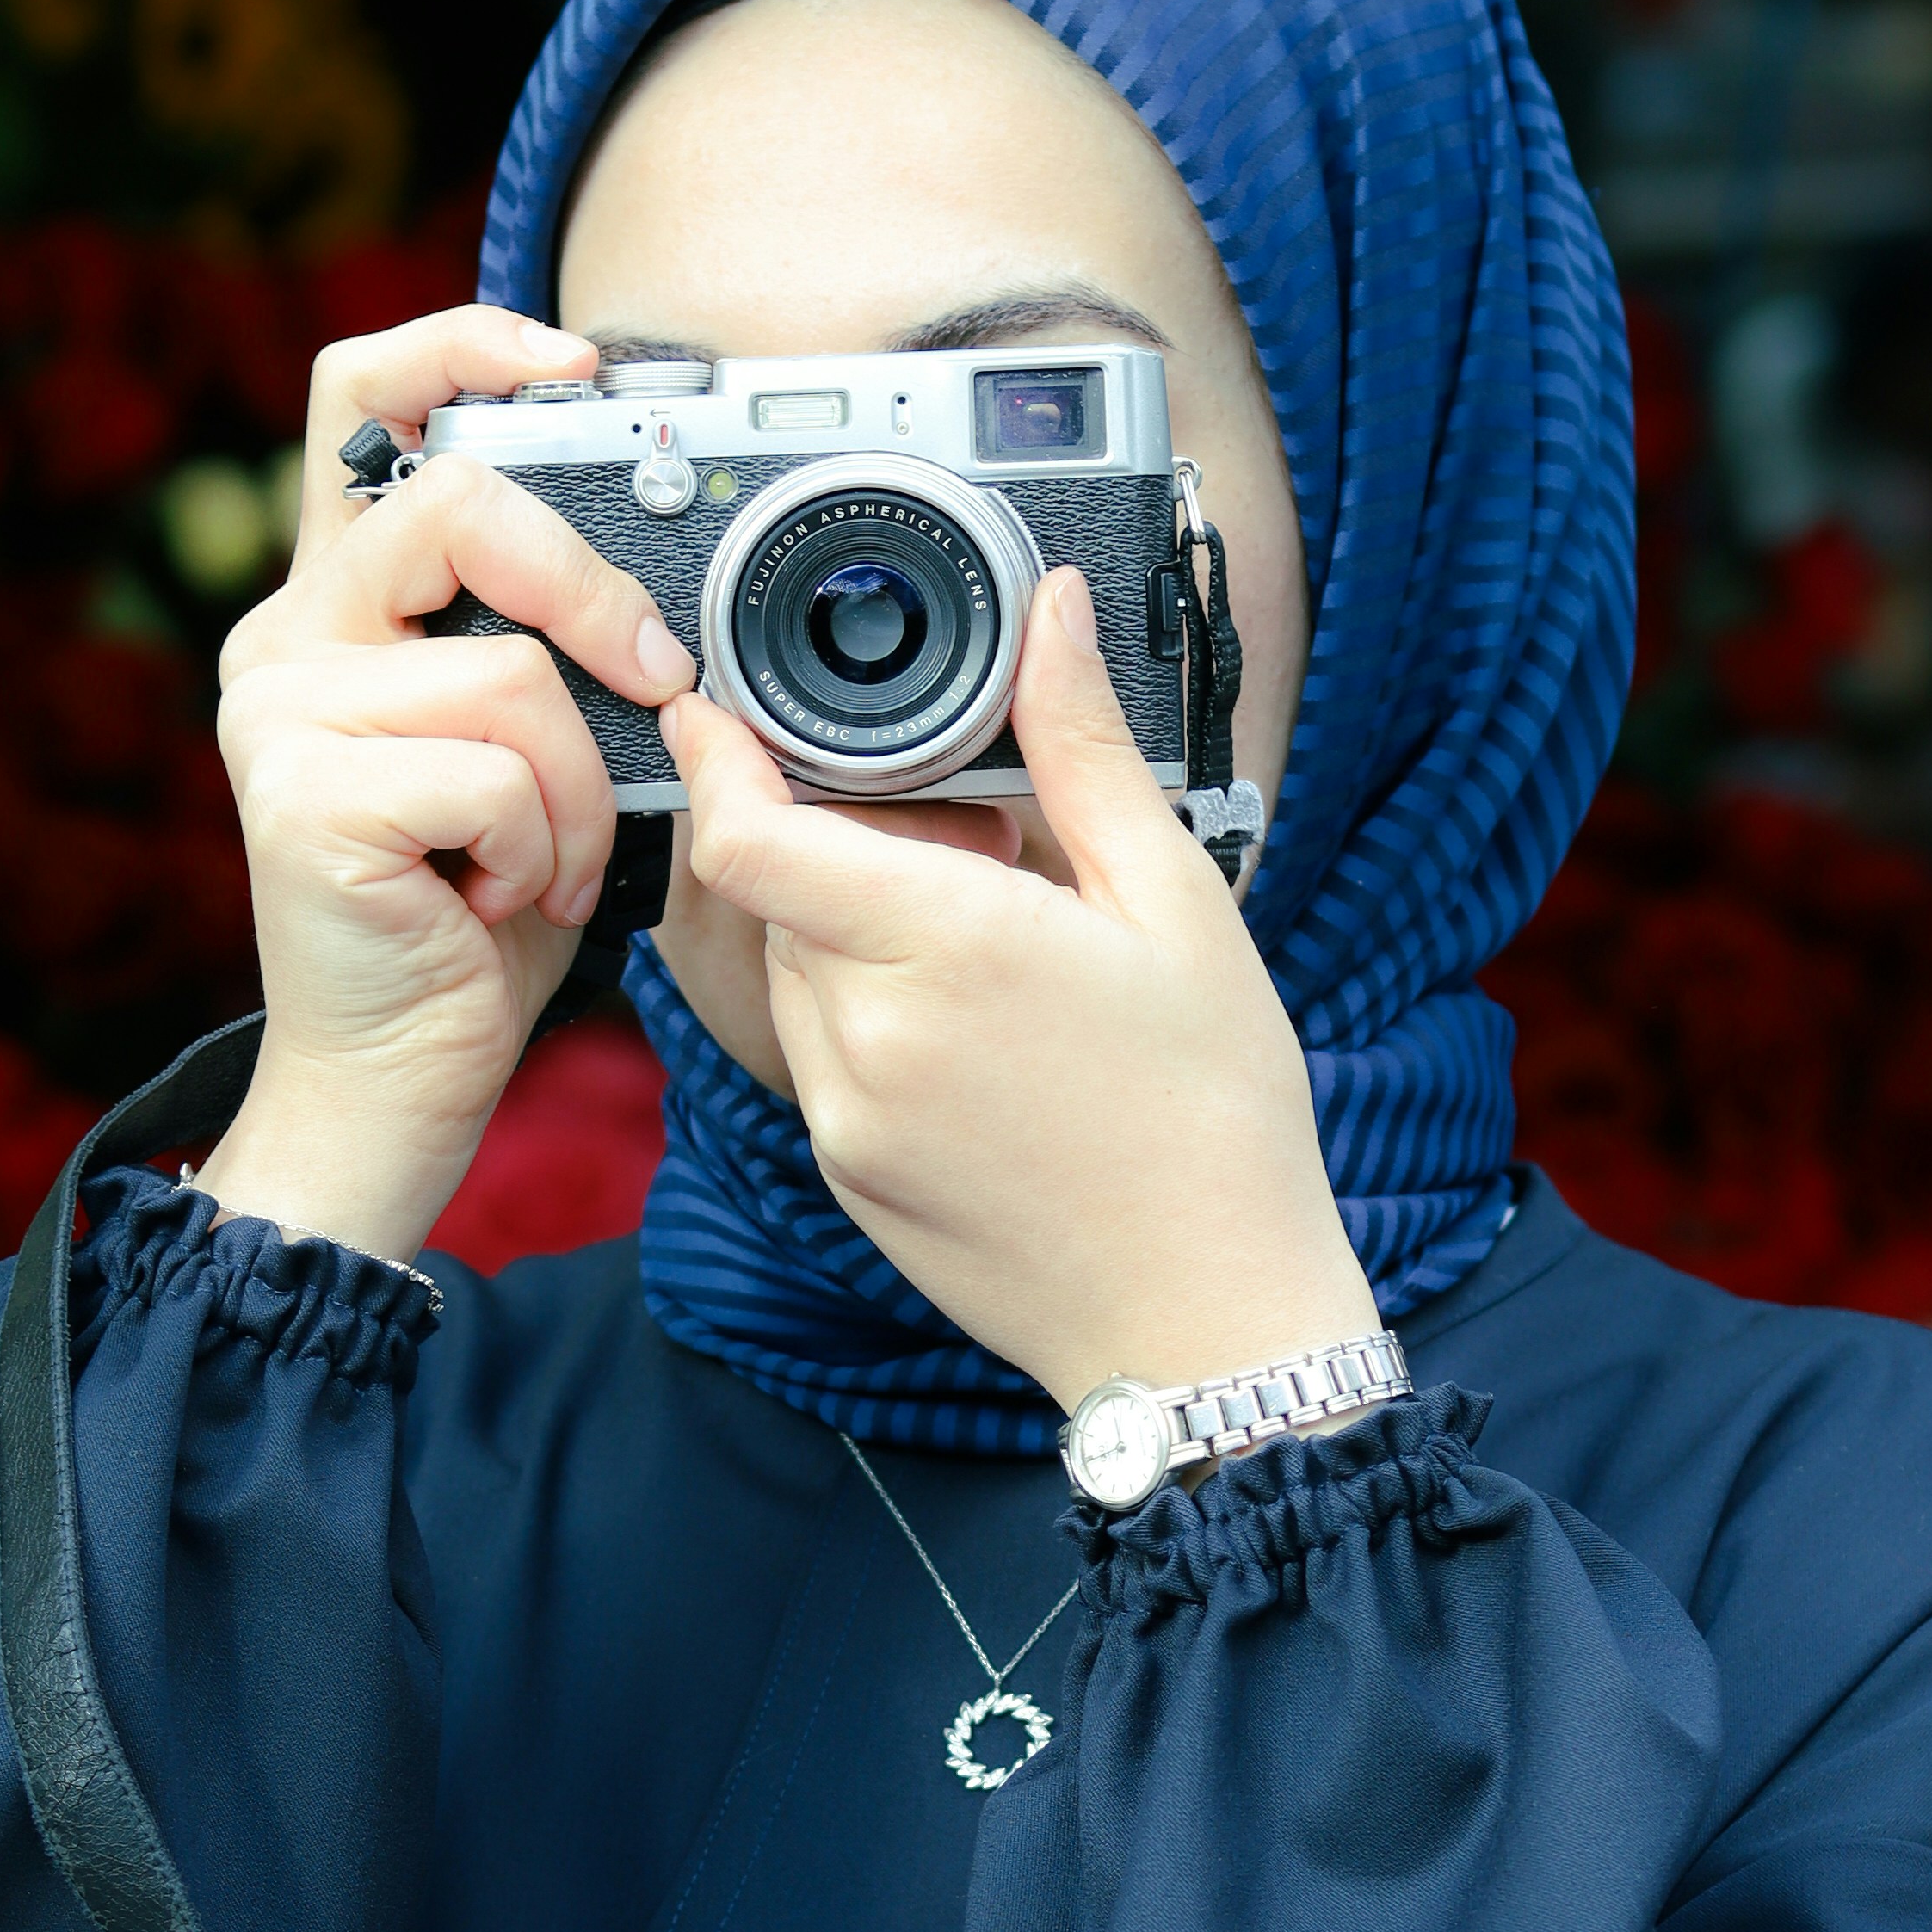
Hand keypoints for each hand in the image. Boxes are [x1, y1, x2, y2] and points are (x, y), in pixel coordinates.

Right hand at [208, 307, 695, 1261]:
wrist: (392, 1087)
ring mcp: (279, 714)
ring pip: (509, 668)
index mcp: (333, 605)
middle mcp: (284, 638)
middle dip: (593, 586)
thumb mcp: (530, 754)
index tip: (577, 362)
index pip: (358, 397)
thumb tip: (663, 571)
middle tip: (656, 678)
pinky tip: (509, 904)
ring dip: (580, 786)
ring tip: (548, 866)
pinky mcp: (302, 797)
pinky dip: (546, 847)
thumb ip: (547, 645)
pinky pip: (497, 768)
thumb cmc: (473, 924)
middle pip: (455, 500)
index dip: (462, 343)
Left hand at [668, 564, 1372, 1411]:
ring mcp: (846, 1118)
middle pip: (784, 894)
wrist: (1209, 1318)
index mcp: (944, 947)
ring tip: (997, 955)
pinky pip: (824, 1059)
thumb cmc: (1215, 1112)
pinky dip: (873, 1019)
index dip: (717, 764)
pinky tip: (986, 1043)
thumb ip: (1085, 750)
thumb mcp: (1175, 904)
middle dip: (848, 844)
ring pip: (800, 975)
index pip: (748, 840)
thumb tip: (1051, 612)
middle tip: (979, 847)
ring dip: (859, 935)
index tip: (717, 715)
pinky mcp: (847, 1176)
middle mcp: (867, 1036)